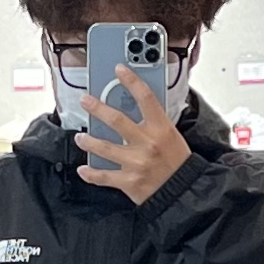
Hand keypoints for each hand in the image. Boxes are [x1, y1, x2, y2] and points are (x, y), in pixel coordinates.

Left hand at [76, 65, 190, 205]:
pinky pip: (104, 177)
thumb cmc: (178, 164)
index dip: (131, 81)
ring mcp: (136, 163)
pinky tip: (83, 169)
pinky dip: (91, 174)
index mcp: (161, 129)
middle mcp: (147, 144)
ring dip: (89, 141)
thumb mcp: (172, 136)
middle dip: (97, 108)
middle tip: (85, 101)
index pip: (145, 98)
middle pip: (116, 120)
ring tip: (80, 137)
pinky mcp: (129, 182)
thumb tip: (137, 108)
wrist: (183, 193)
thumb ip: (155, 123)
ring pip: (104, 148)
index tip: (119, 70)